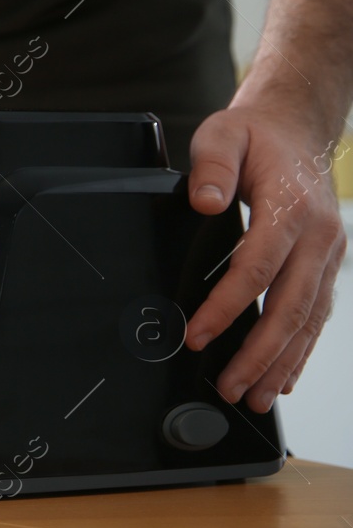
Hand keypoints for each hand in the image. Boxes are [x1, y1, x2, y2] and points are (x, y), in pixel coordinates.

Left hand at [185, 103, 346, 412]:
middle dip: (259, 353)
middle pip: (290, 305)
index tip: (198, 334)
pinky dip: (301, 349)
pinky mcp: (326, 265)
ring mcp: (328, 254)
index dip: (229, 305)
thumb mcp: (222, 134)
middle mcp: (319, 236)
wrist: (296, 130)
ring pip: (308, 319)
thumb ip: (212, 166)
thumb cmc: (255, 137)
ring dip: (282, 362)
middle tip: (229, 385)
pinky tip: (283, 377)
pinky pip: (317, 314)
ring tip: (256, 397)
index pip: (258, 266)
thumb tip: (206, 201)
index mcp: (291, 206)